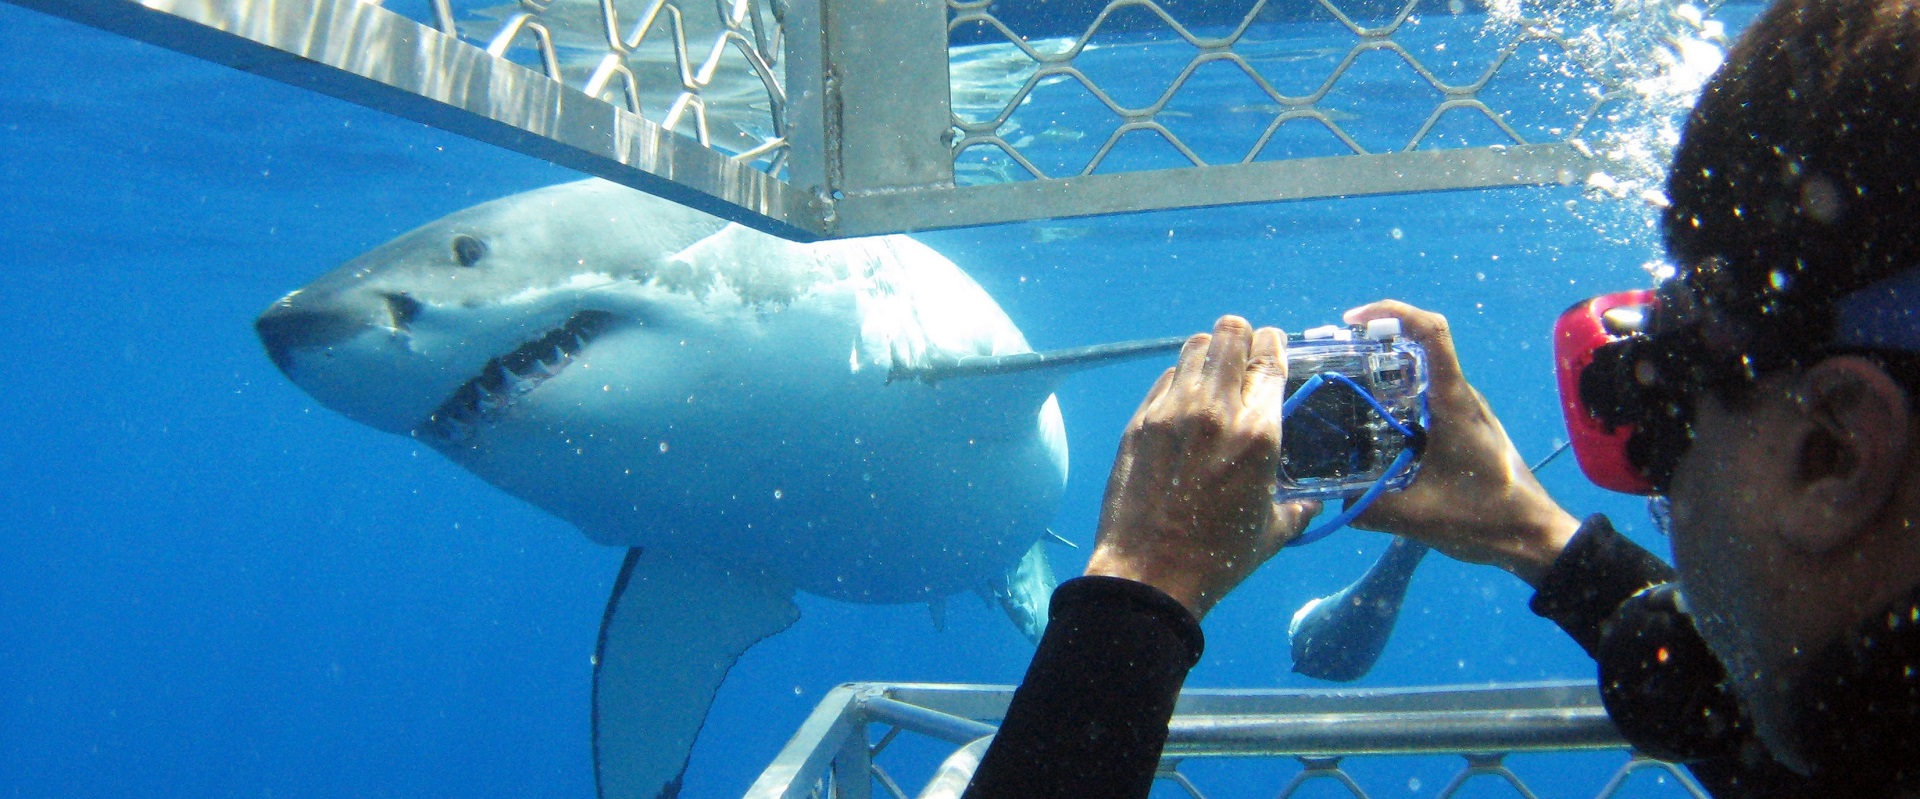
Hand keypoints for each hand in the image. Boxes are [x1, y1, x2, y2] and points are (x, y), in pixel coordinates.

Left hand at [1086, 316, 1321, 617]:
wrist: (1150, 573)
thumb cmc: (1218, 559)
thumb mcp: (1272, 532)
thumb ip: (1297, 508)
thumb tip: (1312, 503)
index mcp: (1259, 433)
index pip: (1271, 358)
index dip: (1274, 344)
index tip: (1273, 346)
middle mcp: (1217, 411)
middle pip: (1230, 334)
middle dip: (1242, 337)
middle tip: (1243, 353)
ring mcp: (1173, 412)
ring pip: (1194, 346)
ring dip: (1210, 352)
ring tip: (1214, 371)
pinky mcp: (1141, 421)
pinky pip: (1166, 378)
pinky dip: (1180, 380)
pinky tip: (1185, 401)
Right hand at [1342, 301, 1579, 585]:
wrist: (1536, 538)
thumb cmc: (1487, 520)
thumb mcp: (1417, 518)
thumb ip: (1368, 509)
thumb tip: (1330, 500)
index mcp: (1454, 404)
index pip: (1430, 332)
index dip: (1391, 312)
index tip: (1353, 323)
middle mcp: (1461, 398)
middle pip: (1419, 347)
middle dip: (1374, 344)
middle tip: (1333, 361)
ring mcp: (1466, 412)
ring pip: (1422, 375)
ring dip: (1385, 373)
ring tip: (1344, 391)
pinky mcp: (1466, 429)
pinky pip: (1427, 399)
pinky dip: (1397, 400)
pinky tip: (1373, 427)